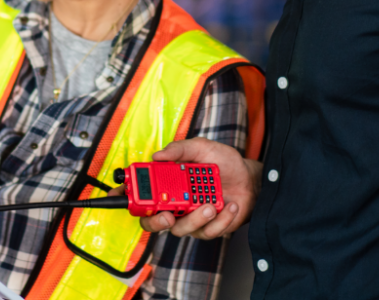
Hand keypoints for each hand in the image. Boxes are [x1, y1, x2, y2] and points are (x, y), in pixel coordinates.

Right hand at [137, 137, 261, 239]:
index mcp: (167, 184)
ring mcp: (191, 218)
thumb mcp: (201, 148)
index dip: (132, 199)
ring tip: (211, 206)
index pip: (142, 195)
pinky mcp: (209, 228)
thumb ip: (179, 150)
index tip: (129, 198)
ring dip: (196, 220)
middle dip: (157, 222)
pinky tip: (230, 206)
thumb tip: (158, 155)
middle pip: (153, 222)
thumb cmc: (223, 162)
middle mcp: (175, 204)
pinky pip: (208, 232)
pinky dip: (221, 220)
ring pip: (182, 229)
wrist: (249, 177)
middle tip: (167, 216)